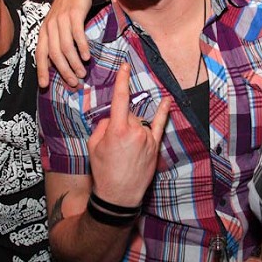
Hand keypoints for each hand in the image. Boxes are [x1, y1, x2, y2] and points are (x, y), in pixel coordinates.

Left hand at [36, 0, 93, 87]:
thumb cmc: (68, 10)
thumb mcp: (57, 25)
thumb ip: (56, 42)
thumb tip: (57, 65)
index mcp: (44, 30)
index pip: (40, 53)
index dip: (41, 70)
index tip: (44, 85)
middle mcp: (50, 26)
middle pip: (54, 53)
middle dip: (63, 70)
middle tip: (73, 82)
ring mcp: (62, 19)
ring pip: (66, 47)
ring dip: (74, 62)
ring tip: (82, 73)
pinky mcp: (74, 14)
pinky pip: (77, 35)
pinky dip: (82, 47)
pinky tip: (87, 57)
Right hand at [87, 63, 170, 206]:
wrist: (119, 196)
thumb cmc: (104, 171)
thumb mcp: (93, 146)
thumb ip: (103, 126)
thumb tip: (113, 118)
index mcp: (117, 129)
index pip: (120, 98)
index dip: (122, 80)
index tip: (125, 66)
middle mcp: (135, 130)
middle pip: (128, 114)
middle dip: (120, 124)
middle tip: (113, 146)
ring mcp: (147, 138)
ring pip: (138, 123)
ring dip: (131, 130)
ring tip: (125, 153)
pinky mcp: (154, 146)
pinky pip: (160, 125)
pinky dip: (164, 112)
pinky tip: (167, 101)